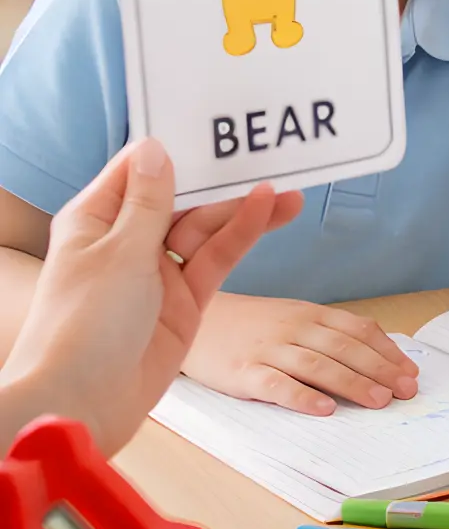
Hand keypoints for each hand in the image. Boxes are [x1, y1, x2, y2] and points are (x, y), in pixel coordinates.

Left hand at [2, 140, 297, 452]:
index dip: (174, 149)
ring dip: (243, 210)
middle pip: (181, 199)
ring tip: (287, 191)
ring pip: (207, 229)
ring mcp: (156, 274)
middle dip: (221, 182)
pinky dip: (242, 236)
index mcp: (94, 221)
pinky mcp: (184, 302)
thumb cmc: (82, 326)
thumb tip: (156, 149)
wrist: (83, 401)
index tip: (211, 127)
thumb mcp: (118, 252)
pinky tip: (267, 213)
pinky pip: (217, 260)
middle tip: (266, 157)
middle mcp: (125, 243)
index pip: (137, 170)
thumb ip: (148, 202)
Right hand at [184, 292, 420, 414]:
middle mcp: (293, 328)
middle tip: (406, 391)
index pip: (358, 330)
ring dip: (352, 383)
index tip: (411, 373)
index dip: (388, 352)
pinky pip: (276, 384)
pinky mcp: (242, 371)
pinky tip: (324, 409)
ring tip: (378, 401)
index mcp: (310, 314)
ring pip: (317, 365)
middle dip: (380, 370)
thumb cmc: (253, 324)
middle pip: (344, 348)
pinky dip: (302, 396)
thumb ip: (331, 333)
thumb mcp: (295, 318)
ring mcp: (268, 349)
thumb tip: (380, 355)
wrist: (194, 318)